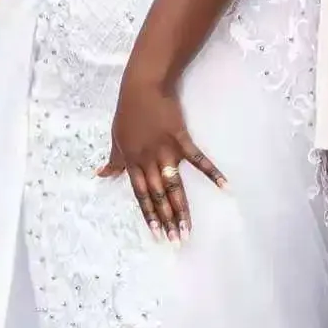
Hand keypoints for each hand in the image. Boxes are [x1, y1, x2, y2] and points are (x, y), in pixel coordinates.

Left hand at [98, 68, 225, 241]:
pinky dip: (212, 173)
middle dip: (167, 220)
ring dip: (182, 209)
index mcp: (133, 162)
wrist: (144, 86)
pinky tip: (226, 187)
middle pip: (159, 196)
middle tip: (176, 241)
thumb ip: (114, 161)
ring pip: (175, 186)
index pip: (142, 195)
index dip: (149, 216)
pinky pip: (199, 160)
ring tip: (188, 229)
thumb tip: (101, 175)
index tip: (157, 235)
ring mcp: (166, 150)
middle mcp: (149, 160)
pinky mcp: (181, 139)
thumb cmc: (128, 112)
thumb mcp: (116, 138)